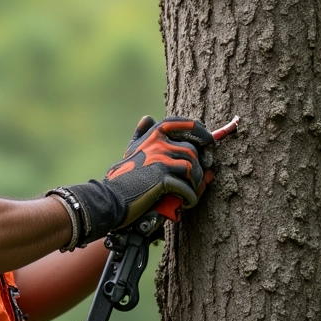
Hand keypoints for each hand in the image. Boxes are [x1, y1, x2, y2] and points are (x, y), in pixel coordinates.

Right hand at [47, 115, 213, 249]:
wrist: (111, 198)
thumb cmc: (122, 177)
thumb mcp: (131, 151)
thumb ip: (141, 135)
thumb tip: (147, 117)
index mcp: (152, 136)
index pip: (179, 123)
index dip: (198, 129)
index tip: (209, 139)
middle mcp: (157, 144)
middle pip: (191, 150)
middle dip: (200, 166)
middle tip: (202, 179)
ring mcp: (160, 160)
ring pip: (192, 167)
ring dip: (196, 183)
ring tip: (192, 193)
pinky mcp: (162, 178)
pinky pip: (186, 186)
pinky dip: (190, 197)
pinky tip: (186, 203)